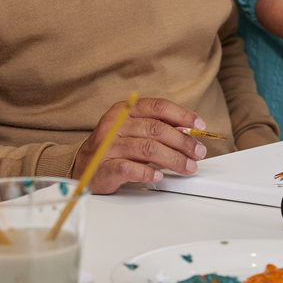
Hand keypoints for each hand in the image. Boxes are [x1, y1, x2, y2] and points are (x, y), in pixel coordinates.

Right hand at [74, 98, 208, 194]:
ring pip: (147, 149)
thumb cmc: (113, 148)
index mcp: (124, 111)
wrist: (83, 168)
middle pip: (156, 129)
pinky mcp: (104, 168)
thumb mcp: (133, 130)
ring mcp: (107, 147)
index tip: (199, 125)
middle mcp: (114, 126)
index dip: (182, 115)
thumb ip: (157, 128)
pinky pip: (130, 169)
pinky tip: (159, 176)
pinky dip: (148, 173)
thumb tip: (188, 131)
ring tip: (187, 167)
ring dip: (173, 159)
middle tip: (198, 152)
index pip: (157, 107)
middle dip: (183, 142)